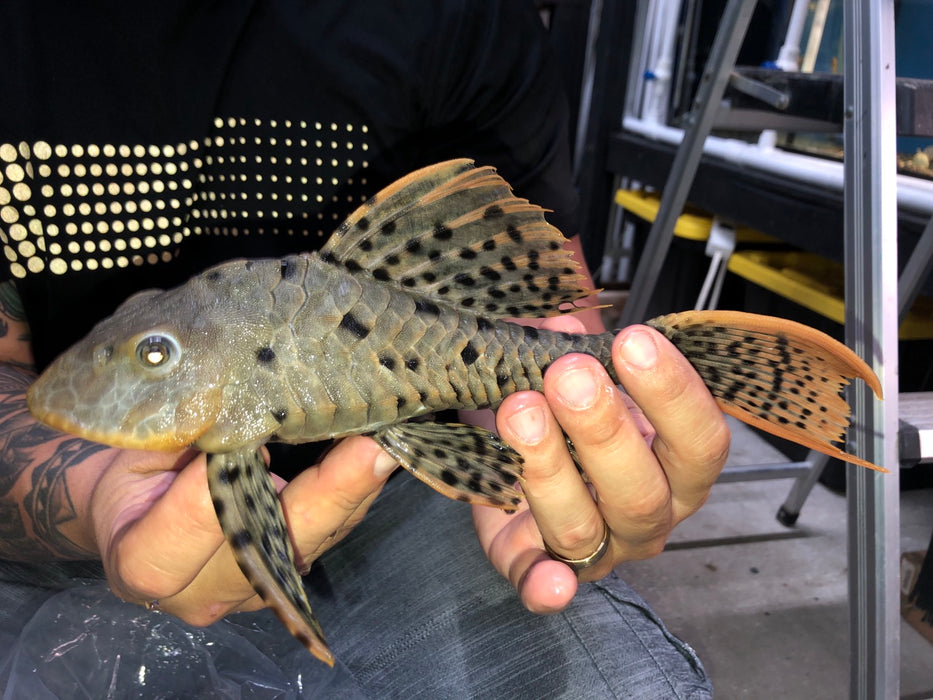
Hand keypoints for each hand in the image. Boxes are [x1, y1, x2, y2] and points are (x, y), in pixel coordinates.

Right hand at [91, 436, 394, 624]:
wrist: (130, 514)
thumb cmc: (129, 472)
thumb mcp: (132, 450)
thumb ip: (177, 440)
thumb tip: (234, 401)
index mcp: (142, 561)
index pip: (178, 536)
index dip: (211, 493)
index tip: (248, 442)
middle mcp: (200, 591)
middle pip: (267, 553)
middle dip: (326, 498)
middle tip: (373, 450)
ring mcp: (249, 592)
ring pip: (309, 545)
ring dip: (354, 494)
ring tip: (392, 442)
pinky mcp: (284, 577)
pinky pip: (325, 536)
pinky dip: (354, 496)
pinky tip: (380, 455)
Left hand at [473, 316, 729, 612]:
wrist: (526, 430)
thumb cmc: (570, 394)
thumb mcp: (584, 361)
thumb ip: (579, 341)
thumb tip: (563, 327)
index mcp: (677, 465)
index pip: (701, 442)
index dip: (672, 393)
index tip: (633, 341)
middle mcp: (647, 514)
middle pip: (642, 491)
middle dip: (603, 429)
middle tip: (569, 374)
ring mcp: (595, 546)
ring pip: (583, 527)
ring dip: (549, 469)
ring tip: (520, 410)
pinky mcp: (535, 563)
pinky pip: (541, 584)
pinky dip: (544, 588)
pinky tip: (548, 582)